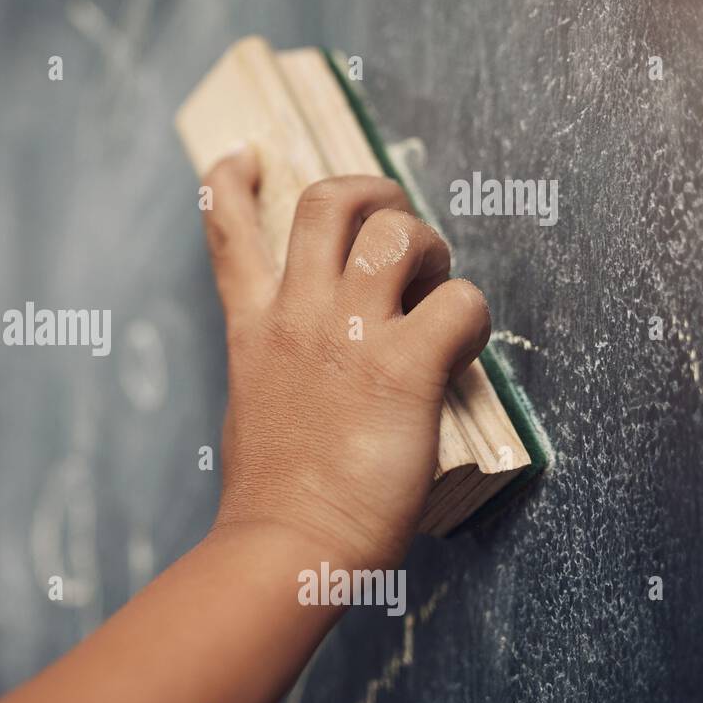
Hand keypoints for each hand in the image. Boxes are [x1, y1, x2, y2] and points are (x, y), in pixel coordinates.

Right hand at [203, 148, 489, 567]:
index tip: (247, 157)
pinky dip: (473, 316)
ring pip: (397, 232)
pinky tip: (464, 349)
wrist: (286, 545)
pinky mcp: (403, 367)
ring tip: (436, 286)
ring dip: (430, 247)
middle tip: (395, 223)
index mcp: (253, 328)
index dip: (232, 181)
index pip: (228, 231)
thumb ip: (276, 364)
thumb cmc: (273, 496)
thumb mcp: (252, 408)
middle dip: (372, 193)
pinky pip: (460, 301)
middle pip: (328, 202)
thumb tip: (317, 354)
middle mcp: (296, 315)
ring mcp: (347, 335)